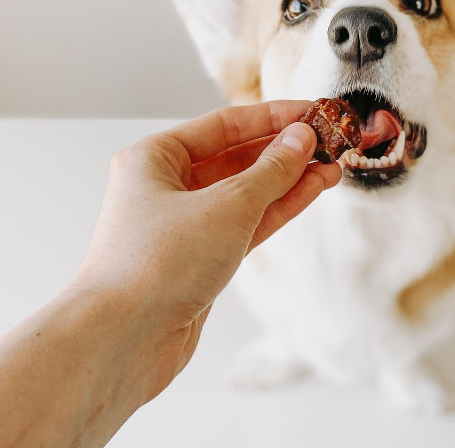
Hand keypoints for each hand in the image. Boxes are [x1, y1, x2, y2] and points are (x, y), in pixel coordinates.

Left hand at [70, 100, 340, 400]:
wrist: (122, 340)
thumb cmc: (155, 264)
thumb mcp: (227, 205)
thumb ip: (271, 170)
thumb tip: (301, 139)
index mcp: (154, 159)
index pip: (224, 125)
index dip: (274, 118)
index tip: (314, 112)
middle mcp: (164, 188)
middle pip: (236, 158)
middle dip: (285, 151)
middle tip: (330, 142)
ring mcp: (183, 227)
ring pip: (245, 194)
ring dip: (288, 181)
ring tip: (332, 168)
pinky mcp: (199, 261)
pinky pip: (245, 224)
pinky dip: (277, 209)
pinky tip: (310, 193)